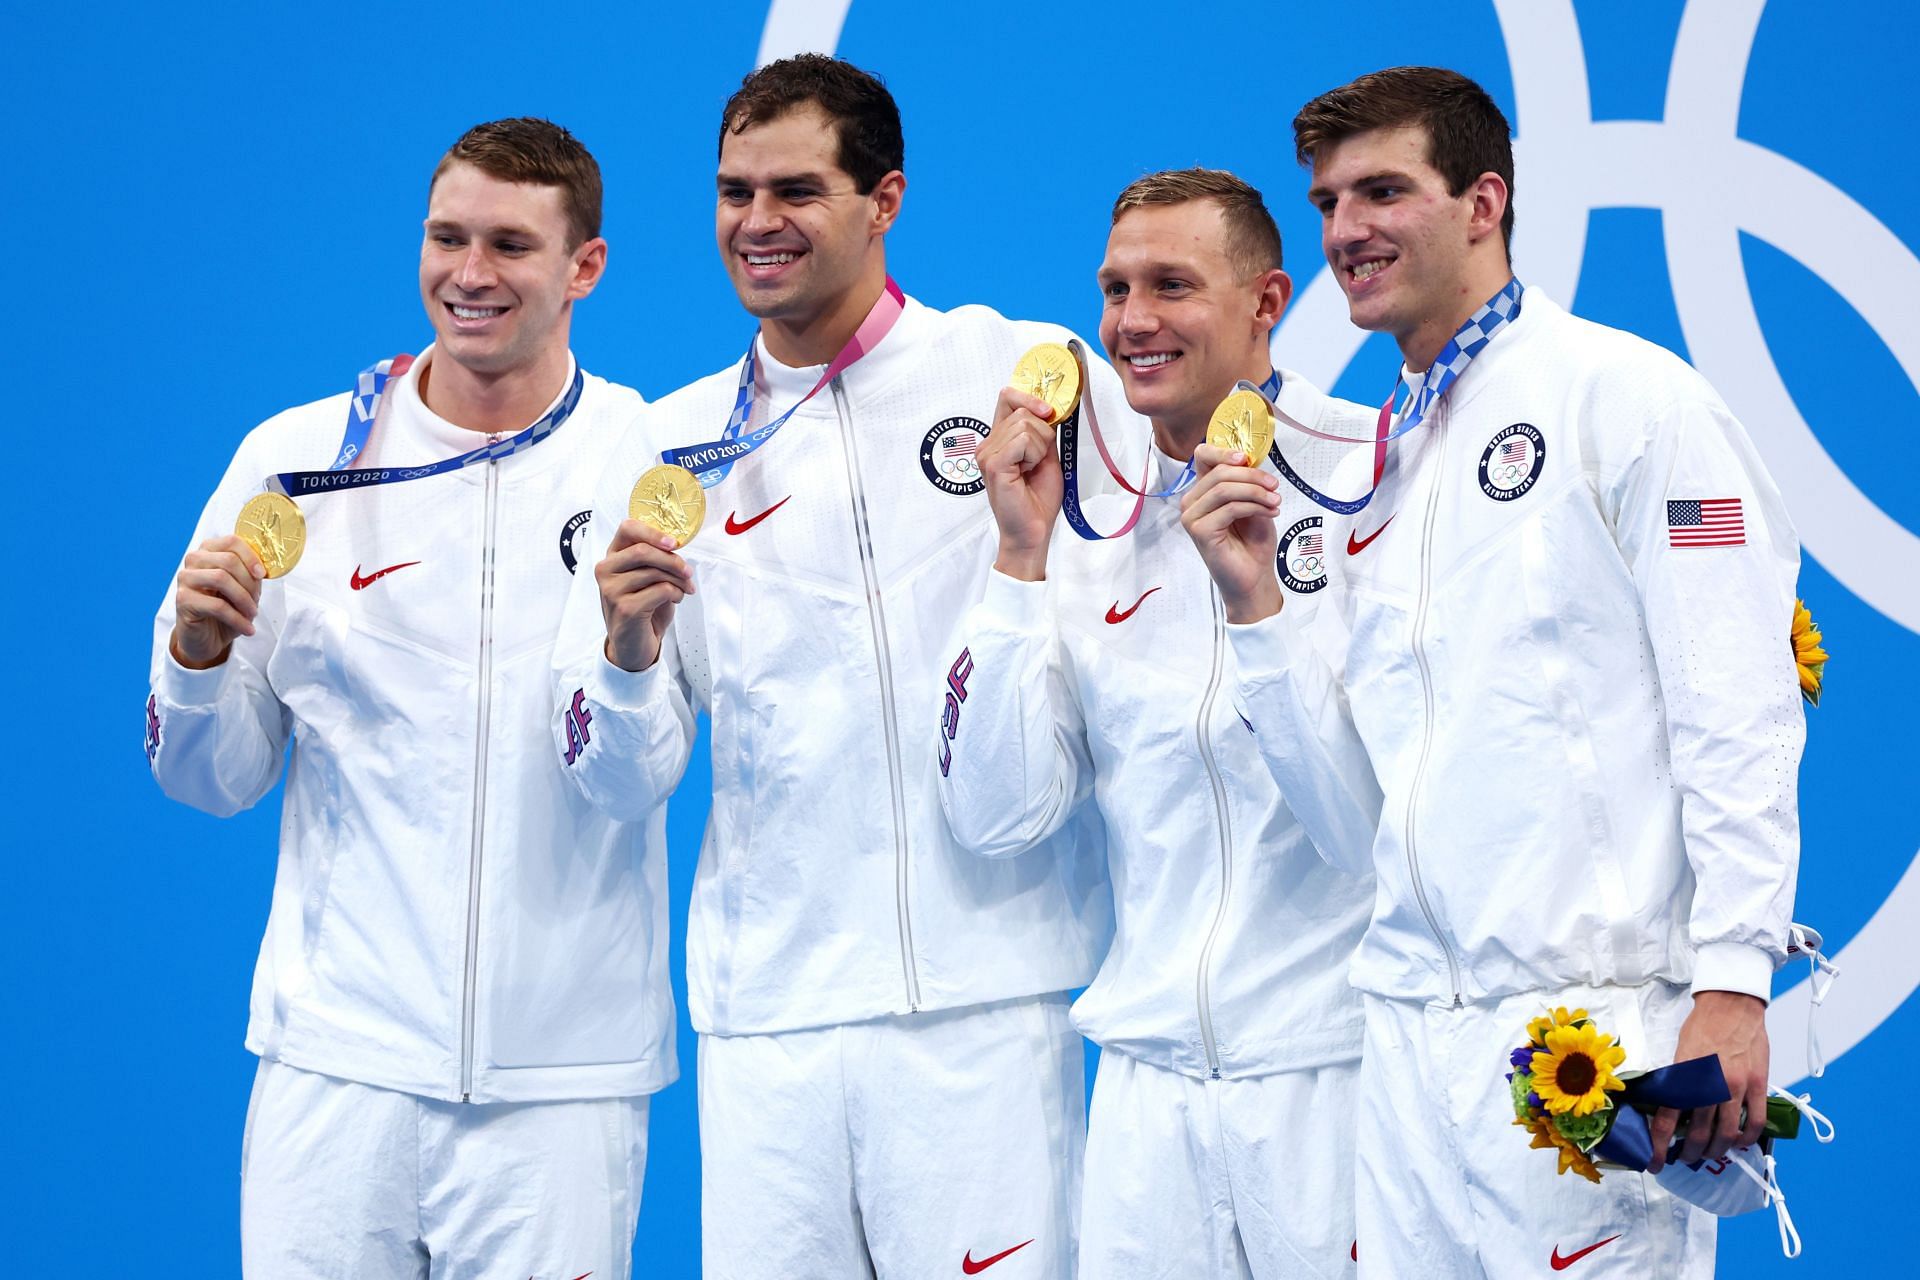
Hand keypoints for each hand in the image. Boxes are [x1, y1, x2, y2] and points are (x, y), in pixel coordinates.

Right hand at [170, 535, 266, 668]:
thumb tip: (262, 569)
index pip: (232, 541)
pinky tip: (247, 629)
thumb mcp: (242, 588)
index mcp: (209, 550)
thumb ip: (249, 574)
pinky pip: (216, 606)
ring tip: (252, 614)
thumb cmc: (226, 609)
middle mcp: (194, 560)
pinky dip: (237, 619)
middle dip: (249, 583)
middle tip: (257, 601)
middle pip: (228, 560)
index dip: (251, 557)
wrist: (206, 637)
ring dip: (244, 599)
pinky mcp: (182, 599)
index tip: (262, 574)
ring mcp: (185, 578)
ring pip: (221, 578)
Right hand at [597, 519, 695, 672]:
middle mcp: (606, 570)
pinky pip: (661, 590)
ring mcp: (612, 590)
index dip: (653, 532)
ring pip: (655, 572)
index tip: (674, 543)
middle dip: (673, 560)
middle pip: (644, 550)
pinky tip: (675, 600)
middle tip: (688, 572)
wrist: (633, 645)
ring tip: (684, 589)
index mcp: (612, 557)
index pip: (627, 529)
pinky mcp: (625, 608)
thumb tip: (675, 545)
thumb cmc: (643, 608)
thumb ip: (654, 559)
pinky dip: (676, 594)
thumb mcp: (646, 578)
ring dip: (678, 580)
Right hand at [978, 386, 1062, 581]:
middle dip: (1043, 432)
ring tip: (1031, 469)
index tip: (1049, 412)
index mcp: (998, 439)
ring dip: (1040, 447)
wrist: (1033, 531)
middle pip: (1022, 410)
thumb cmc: (1037, 500)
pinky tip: (1027, 472)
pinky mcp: (994, 464)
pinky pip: (1024, 440)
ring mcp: (987, 454)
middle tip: (1038, 461)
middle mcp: (988, 444)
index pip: (1007, 397)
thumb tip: (1050, 408)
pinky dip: (1034, 455)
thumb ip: (1043, 432)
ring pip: (1025, 424)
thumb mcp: (1046, 457)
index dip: (1030, 397)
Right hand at [1180, 442, 1283, 622]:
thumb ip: (1247, 481)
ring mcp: (1192, 517)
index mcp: (1203, 490)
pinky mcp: (1199, 531)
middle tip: (1274, 487)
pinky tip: (1270, 513)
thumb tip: (1249, 460)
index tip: (1246, 458)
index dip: (1223, 451)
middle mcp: (1192, 502)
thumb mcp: (1254, 502)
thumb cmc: (1252, 542)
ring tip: (1275, 502)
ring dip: (1256, 492)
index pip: (1203, 457)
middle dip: (1252, 476)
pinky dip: (1254, 507)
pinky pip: (1230, 508)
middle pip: (1219, 472)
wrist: (1254, 577)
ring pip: (1224, 488)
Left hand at [1647, 990, 1769, 1171]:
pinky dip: (1747, 1139)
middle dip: (1689, 1152)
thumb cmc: (1702, 1027)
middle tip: (1685, 1158)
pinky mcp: (1758, 1085)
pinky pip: (1755, 1122)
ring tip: (1710, 1153)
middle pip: (1698, 1133)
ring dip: (1717, 1150)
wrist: (1731, 1006)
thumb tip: (1670, 1111)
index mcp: (1684, 1077)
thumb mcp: (1678, 1054)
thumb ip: (1677, 1083)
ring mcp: (1736, 1087)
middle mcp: (1709, 1085)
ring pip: (1726, 1134)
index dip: (1659, 1146)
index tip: (1654, 1162)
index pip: (1666, 1120)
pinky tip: (1740, 1143)